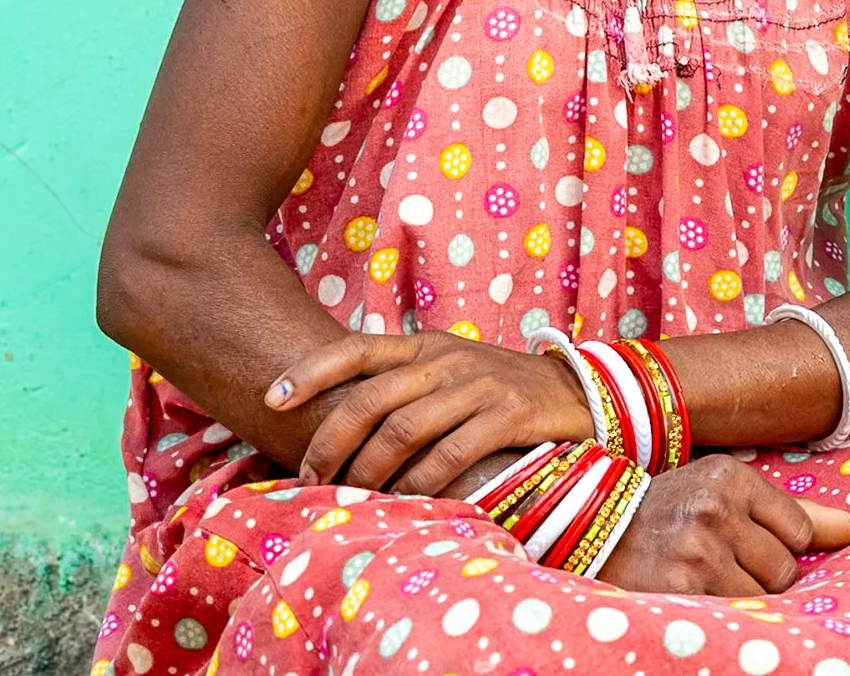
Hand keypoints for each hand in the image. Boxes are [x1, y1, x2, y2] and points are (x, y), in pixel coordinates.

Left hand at [265, 331, 593, 494]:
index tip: (272, 400)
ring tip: (351, 496)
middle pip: (372, 398)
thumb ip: (401, 386)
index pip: (356, 348)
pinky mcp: (510, 414)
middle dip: (331, 442)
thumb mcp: (448, 373)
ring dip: (369, 469)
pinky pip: (452, 453)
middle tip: (310, 479)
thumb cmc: (497, 391)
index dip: (310, 372)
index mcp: (425, 346)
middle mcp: (448, 360)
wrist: (577, 392)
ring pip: (405, 428)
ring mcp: (480, 385)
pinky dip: (421, 482)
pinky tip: (405, 502)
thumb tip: (333, 419)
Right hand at [599, 457, 849, 594]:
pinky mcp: (679, 591)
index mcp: (730, 478)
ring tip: (708, 578)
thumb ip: (797, 513)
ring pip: (762, 597)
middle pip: (785, 569)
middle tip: (724, 563)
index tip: (748, 542)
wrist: (594, 531)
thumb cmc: (674, 512)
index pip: (799, 530)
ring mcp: (697, 552)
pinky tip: (698, 596)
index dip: (780, 546)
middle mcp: (715, 510)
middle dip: (763, 575)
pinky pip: (733, 616)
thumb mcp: (727, 494)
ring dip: (743, 598)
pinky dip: (722, 615)